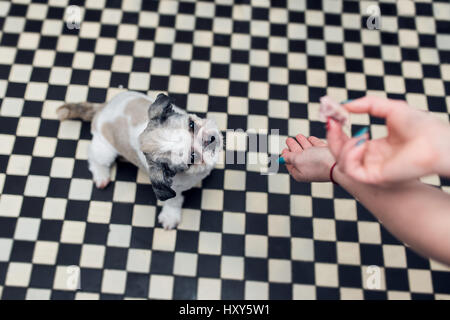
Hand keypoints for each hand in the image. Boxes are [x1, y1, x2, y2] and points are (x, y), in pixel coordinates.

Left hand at [282, 134, 335, 181]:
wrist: (338, 162)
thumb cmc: (317, 164)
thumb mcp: (297, 160)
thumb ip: (289, 157)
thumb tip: (282, 157)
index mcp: (300, 173)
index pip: (290, 164)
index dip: (286, 156)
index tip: (284, 149)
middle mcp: (309, 168)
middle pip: (298, 156)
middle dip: (293, 147)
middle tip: (289, 140)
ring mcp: (318, 161)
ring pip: (308, 150)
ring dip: (303, 142)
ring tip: (298, 136)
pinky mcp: (326, 154)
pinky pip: (317, 147)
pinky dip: (313, 142)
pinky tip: (311, 138)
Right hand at [327, 96, 449, 184]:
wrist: (437, 141)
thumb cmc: (422, 126)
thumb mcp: (390, 108)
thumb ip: (367, 105)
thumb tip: (345, 105)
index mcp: (377, 149)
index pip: (348, 143)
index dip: (337, 130)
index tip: (331, 115)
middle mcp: (372, 161)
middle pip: (340, 153)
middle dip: (333, 137)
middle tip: (331, 121)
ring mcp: (373, 170)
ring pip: (342, 162)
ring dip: (341, 145)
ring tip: (354, 132)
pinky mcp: (374, 177)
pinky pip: (351, 169)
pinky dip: (350, 154)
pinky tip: (362, 142)